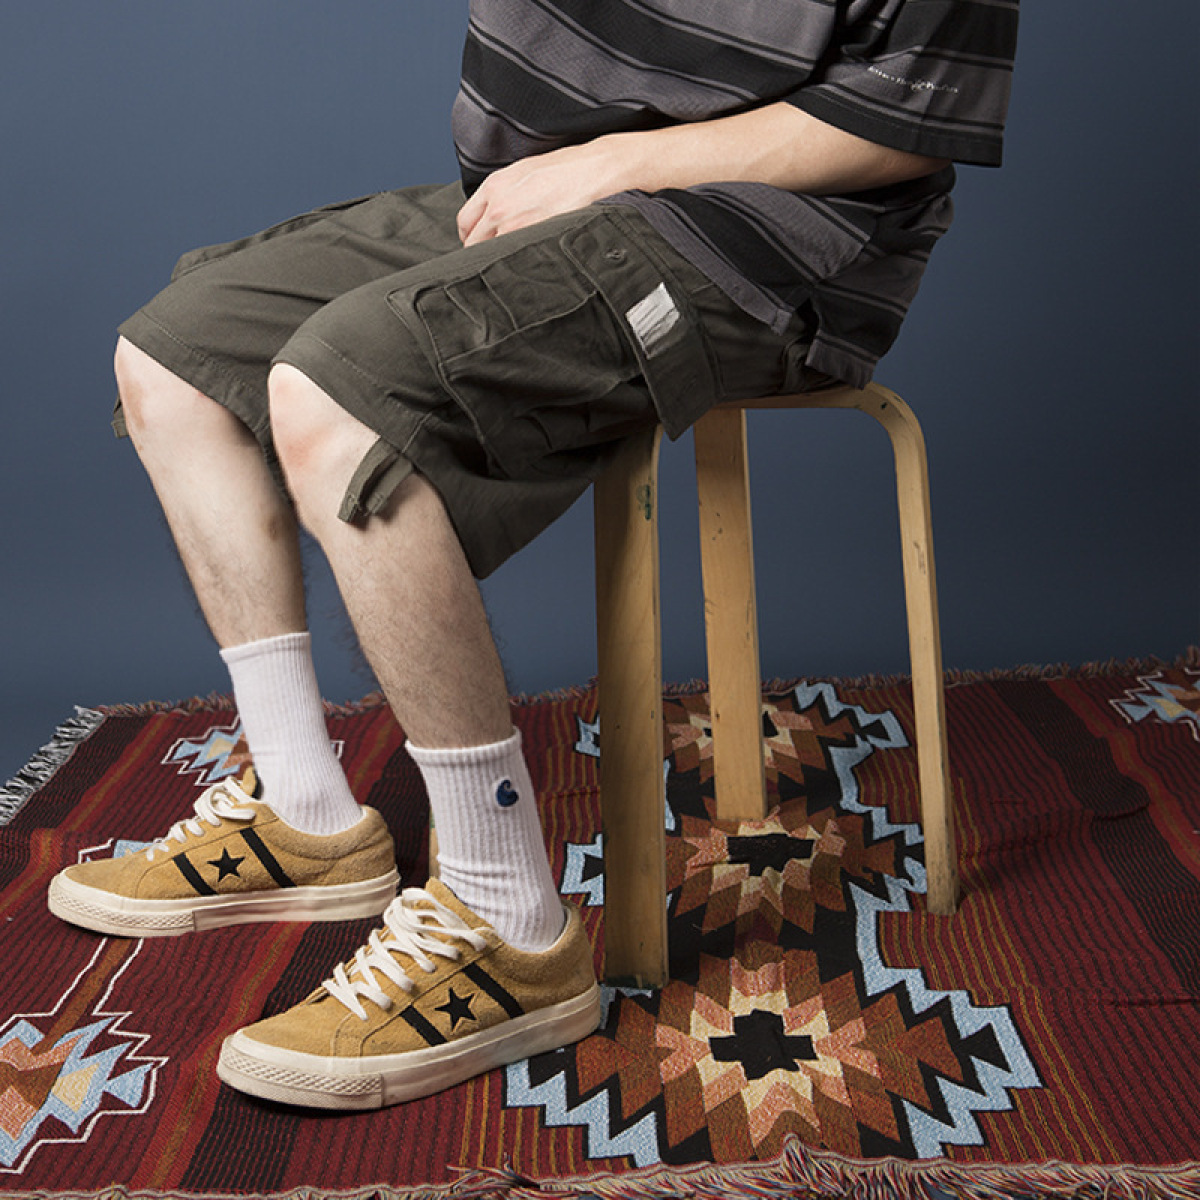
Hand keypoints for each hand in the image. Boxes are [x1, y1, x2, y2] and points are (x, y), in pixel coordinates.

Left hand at [456, 137, 633, 245]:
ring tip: (512, 262)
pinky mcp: (534, 239)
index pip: (465, 223)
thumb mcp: (524, 172)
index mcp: (493, 187)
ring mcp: (516, 226)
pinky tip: (527, 261)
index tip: (479, 244)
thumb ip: (502, 193)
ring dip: (499, 261)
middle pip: (474, 244)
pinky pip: (514, 260)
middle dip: (481, 253)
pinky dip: (516, 264)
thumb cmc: (564, 168)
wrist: (593, 169)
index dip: (470, 237)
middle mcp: (499, 207)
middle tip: (493, 258)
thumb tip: (494, 214)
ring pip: (492, 256)